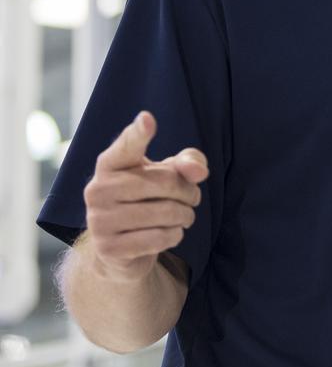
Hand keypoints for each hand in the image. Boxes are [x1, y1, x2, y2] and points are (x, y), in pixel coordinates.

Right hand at [82, 112, 207, 282]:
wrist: (122, 246)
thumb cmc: (149, 198)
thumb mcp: (169, 174)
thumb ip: (188, 162)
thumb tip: (198, 171)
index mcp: (110, 163)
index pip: (127, 147)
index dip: (138, 134)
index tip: (148, 119)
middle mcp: (97, 189)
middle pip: (164, 182)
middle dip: (189, 191)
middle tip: (193, 198)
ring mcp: (98, 220)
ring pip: (165, 212)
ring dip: (186, 215)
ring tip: (184, 216)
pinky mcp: (108, 248)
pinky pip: (159, 237)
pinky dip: (175, 235)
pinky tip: (170, 233)